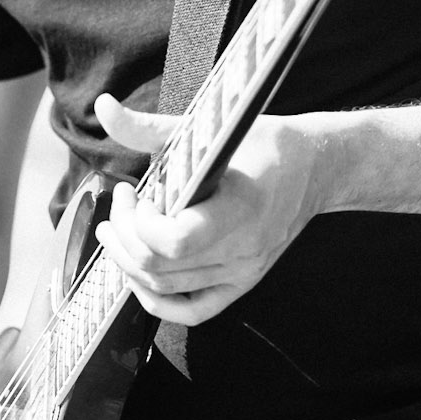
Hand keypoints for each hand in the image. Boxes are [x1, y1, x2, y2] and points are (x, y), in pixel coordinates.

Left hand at [92, 94, 330, 324]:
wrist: (317, 167)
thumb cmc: (266, 142)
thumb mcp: (210, 126)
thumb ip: (149, 127)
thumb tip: (103, 108)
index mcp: (240, 207)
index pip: (176, 240)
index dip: (140, 223)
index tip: (137, 194)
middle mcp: (243, 249)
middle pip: (160, 267)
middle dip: (122, 236)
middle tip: (120, 203)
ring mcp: (243, 272)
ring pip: (166, 290)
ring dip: (128, 261)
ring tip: (116, 230)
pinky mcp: (242, 282)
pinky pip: (191, 311)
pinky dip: (155, 300)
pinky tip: (138, 274)